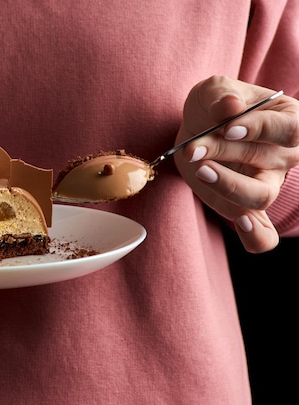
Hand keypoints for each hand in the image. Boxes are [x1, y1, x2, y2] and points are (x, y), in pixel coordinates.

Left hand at [174, 76, 298, 252]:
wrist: (196, 128)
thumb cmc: (213, 105)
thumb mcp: (212, 90)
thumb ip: (221, 95)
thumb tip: (231, 106)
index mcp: (288, 120)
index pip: (289, 129)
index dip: (259, 129)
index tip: (227, 127)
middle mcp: (284, 156)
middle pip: (267, 161)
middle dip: (225, 152)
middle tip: (193, 148)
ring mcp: (266, 184)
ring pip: (261, 196)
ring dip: (228, 186)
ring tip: (201, 170)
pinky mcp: (243, 207)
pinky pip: (263, 235)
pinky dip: (256, 237)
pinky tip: (242, 226)